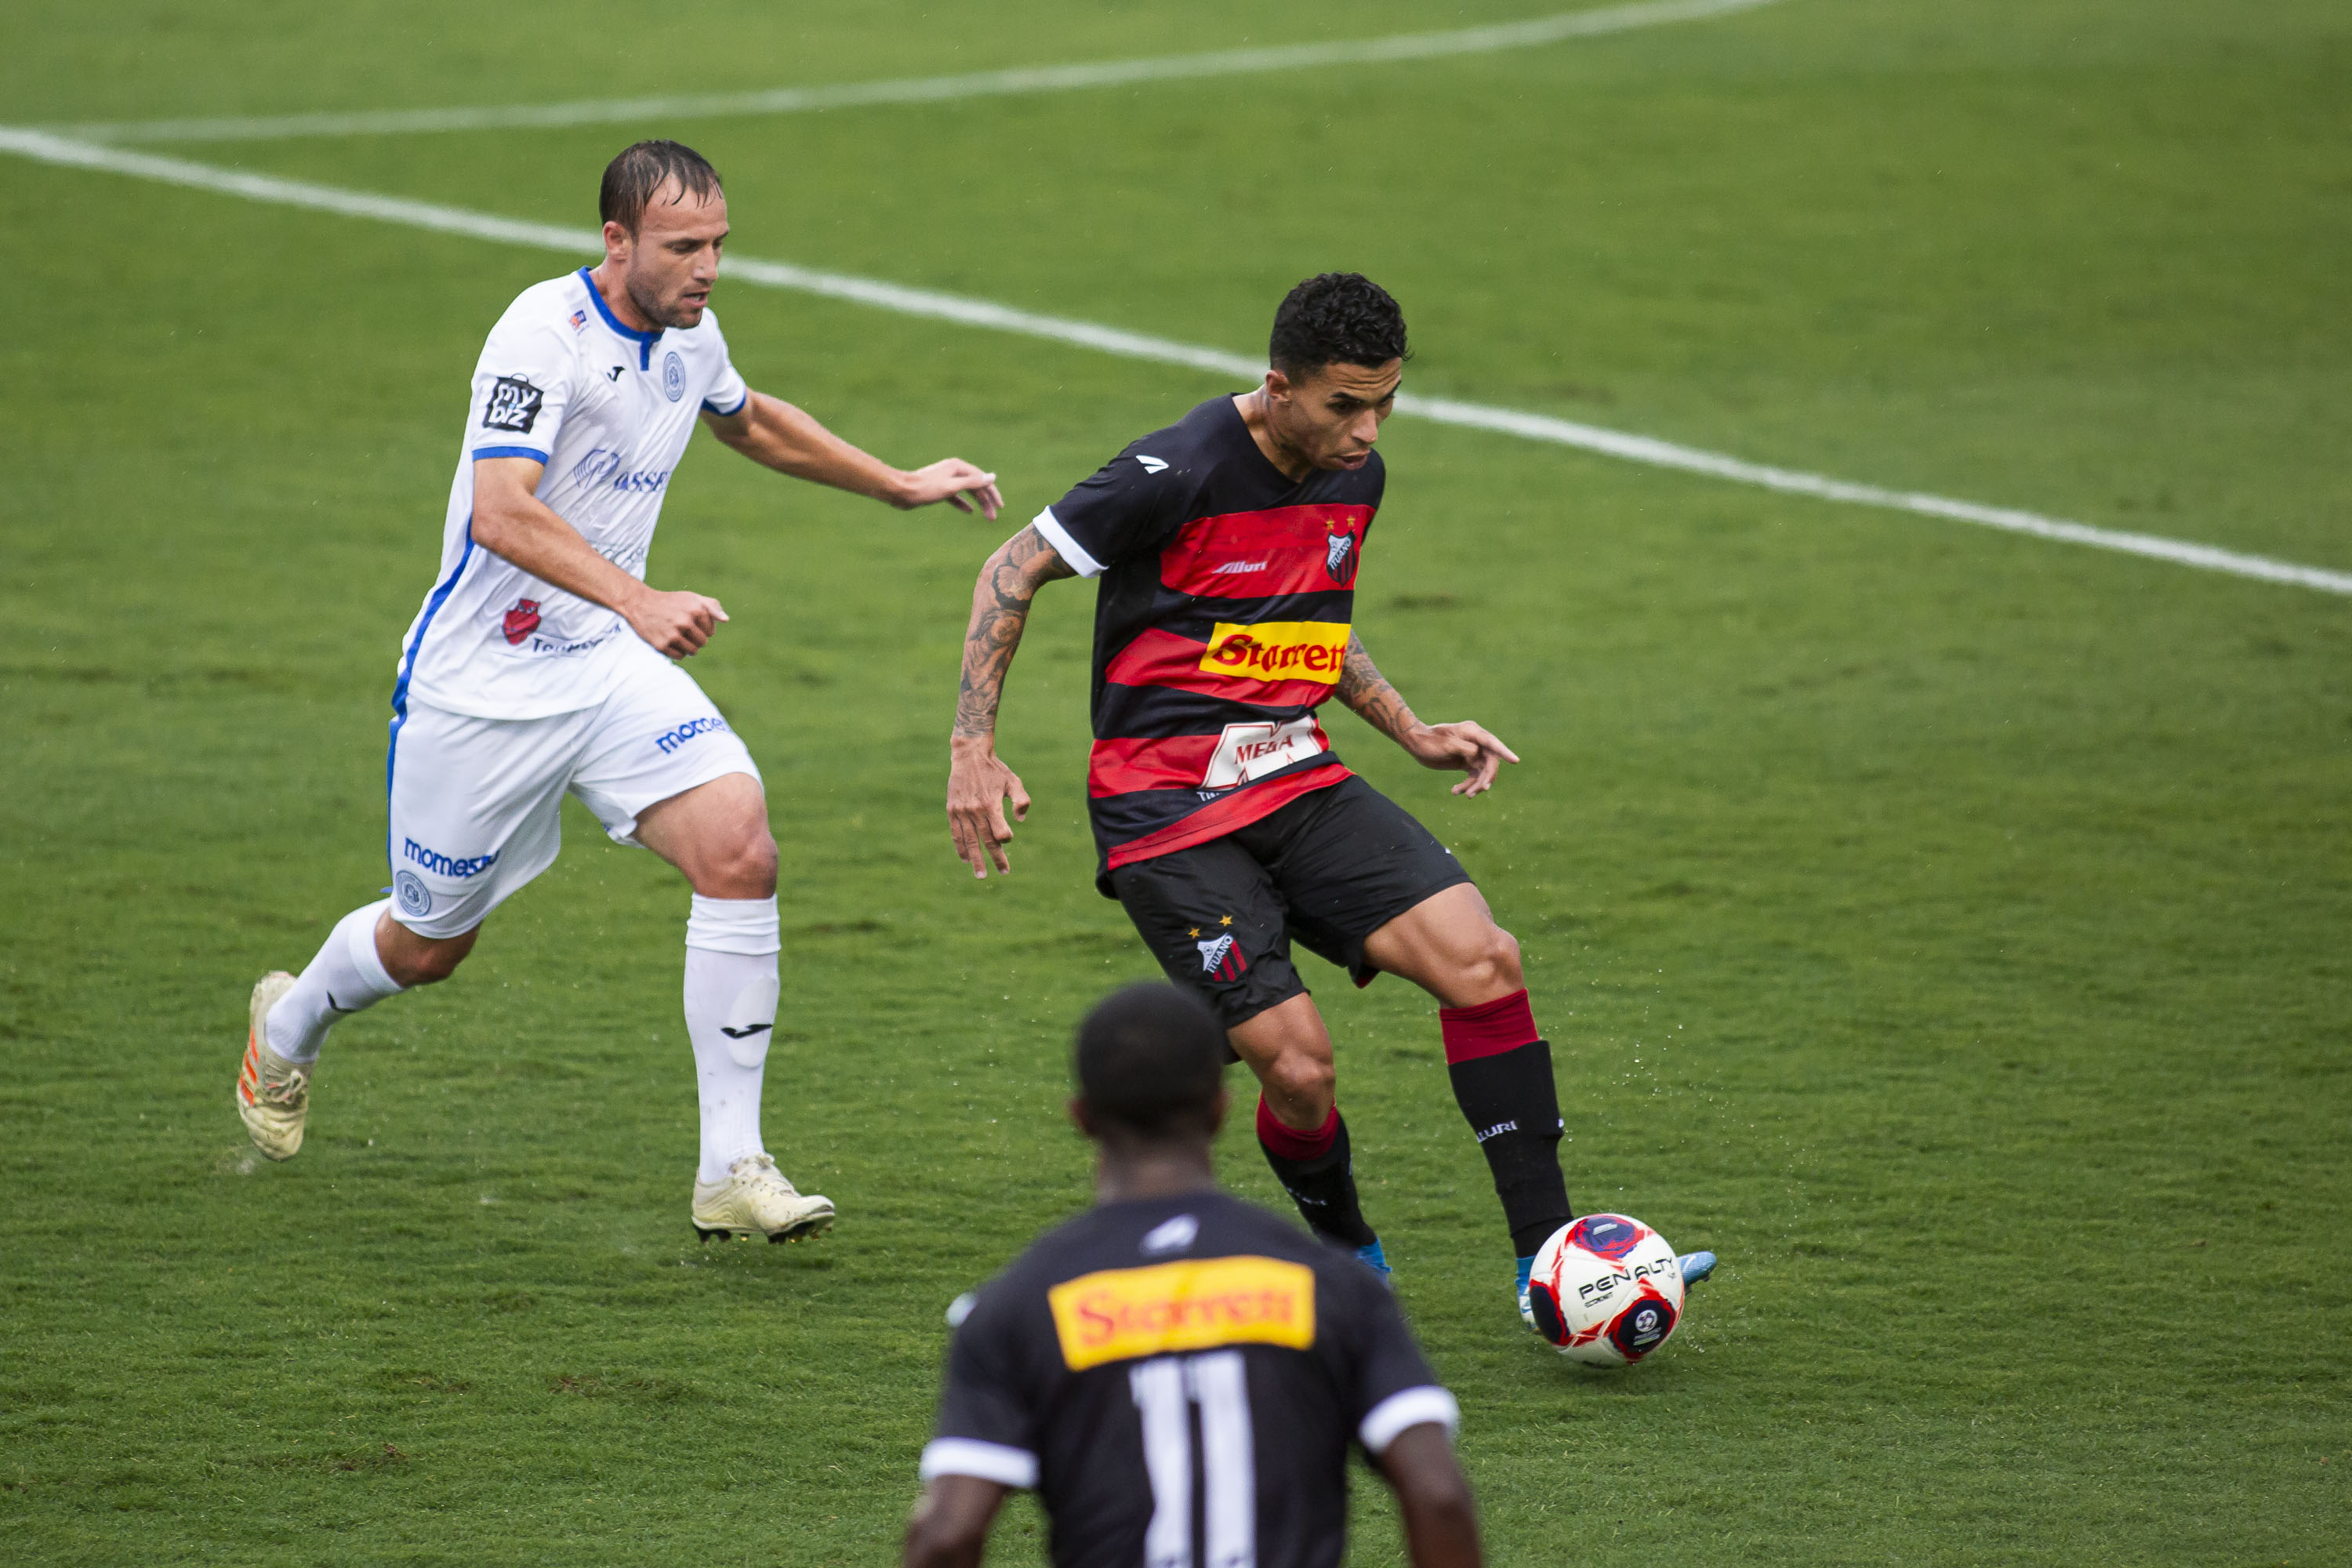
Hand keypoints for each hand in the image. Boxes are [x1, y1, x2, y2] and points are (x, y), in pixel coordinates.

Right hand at [621, 586, 727, 657]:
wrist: (640, 604)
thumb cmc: (671, 602)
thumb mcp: (692, 598)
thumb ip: (712, 607)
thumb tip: (726, 620)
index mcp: (696, 610)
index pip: (711, 631)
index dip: (702, 628)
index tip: (691, 621)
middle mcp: (685, 622)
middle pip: (703, 643)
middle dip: (696, 638)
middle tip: (683, 629)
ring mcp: (673, 635)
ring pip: (693, 652)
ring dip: (688, 647)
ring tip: (678, 636)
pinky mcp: (661, 645)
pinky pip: (679, 657)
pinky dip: (676, 652)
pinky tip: (669, 640)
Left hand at [896, 459, 1003, 521]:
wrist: (901, 491)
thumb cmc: (925, 488)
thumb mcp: (952, 486)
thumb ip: (973, 482)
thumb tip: (992, 477)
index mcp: (958, 467)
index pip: (981, 479)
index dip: (992, 493)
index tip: (1000, 506)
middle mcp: (953, 471)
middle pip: (976, 486)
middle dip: (986, 501)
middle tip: (993, 517)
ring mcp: (946, 480)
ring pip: (967, 492)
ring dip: (978, 504)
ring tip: (987, 517)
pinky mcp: (939, 490)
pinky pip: (956, 497)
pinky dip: (963, 503)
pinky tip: (969, 511)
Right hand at [947, 736, 1030, 877]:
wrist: (969, 755)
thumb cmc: (995, 770)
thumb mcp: (1013, 781)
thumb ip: (1021, 800)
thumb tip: (1020, 821)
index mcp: (991, 804)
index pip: (999, 832)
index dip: (1006, 838)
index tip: (1008, 838)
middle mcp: (975, 810)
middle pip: (986, 840)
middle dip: (995, 858)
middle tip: (1003, 872)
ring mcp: (961, 811)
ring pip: (969, 841)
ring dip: (976, 859)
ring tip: (981, 875)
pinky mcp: (952, 810)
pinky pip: (956, 833)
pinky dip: (960, 847)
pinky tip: (965, 859)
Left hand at [1400, 721, 1520, 796]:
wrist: (1416, 743)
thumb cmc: (1430, 741)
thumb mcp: (1446, 744)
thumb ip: (1463, 747)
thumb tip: (1476, 754)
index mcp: (1473, 732)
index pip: (1493, 743)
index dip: (1505, 752)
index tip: (1515, 761)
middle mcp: (1476, 742)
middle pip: (1491, 762)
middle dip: (1487, 777)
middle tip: (1480, 789)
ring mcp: (1473, 753)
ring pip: (1483, 772)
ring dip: (1477, 785)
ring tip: (1466, 794)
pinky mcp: (1467, 762)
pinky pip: (1473, 777)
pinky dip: (1467, 785)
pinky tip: (1455, 791)